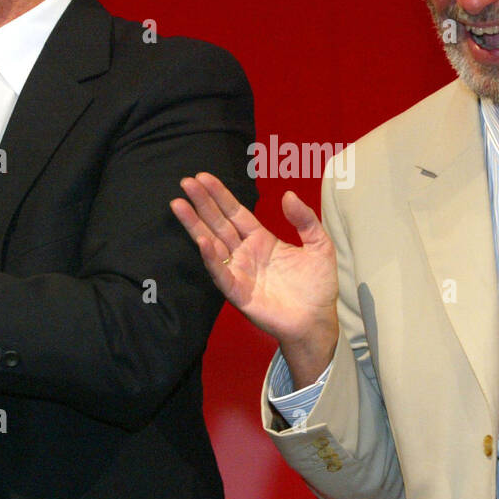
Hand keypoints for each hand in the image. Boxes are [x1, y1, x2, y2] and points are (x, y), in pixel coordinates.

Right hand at [171, 172, 337, 387]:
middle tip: (186, 182)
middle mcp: (245, 253)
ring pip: (212, 244)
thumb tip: (287, 194)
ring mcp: (239, 272)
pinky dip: (210, 257)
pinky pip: (221, 273)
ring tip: (179, 205)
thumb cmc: (317, 286)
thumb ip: (305, 219)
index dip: (220, 195)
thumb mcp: (319, 245)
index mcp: (261, 239)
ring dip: (195, 225)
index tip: (203, 177)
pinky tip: (201, 240)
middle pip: (219, 223)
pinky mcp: (238, 292)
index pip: (235, 213)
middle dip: (202, 203)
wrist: (317, 321)